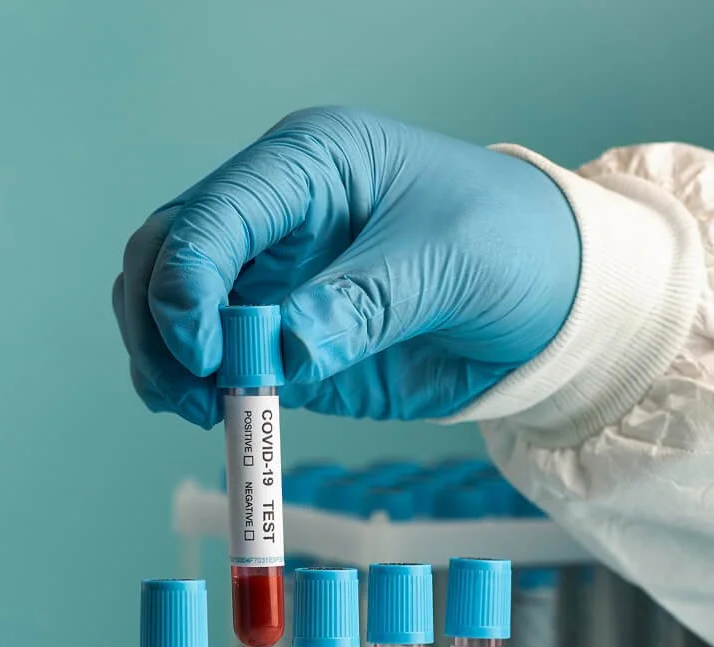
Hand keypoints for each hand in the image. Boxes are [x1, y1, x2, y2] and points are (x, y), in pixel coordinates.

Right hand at [112, 107, 580, 426]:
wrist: (553, 301)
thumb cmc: (512, 247)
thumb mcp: (448, 264)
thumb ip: (361, 305)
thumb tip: (279, 354)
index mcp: (308, 164)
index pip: (212, 214)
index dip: (187, 281)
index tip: (205, 352)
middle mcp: (270, 214)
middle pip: (163, 254)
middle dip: (160, 323)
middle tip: (193, 389)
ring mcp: (265, 275)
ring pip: (164, 305)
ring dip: (163, 360)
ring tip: (204, 410)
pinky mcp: (272, 334)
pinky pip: (202, 358)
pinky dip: (191, 387)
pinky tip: (215, 414)